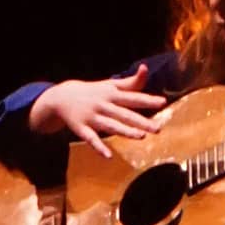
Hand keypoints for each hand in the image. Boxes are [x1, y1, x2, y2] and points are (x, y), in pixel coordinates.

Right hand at [30, 66, 166, 156]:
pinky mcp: (81, 128)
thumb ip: (130, 82)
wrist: (61, 97)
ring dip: (125, 131)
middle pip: (124, 114)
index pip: (132, 97)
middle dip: (141, 121)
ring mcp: (92, 117)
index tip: (162, 102)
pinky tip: (109, 157)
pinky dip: (99, 147)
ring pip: (110, 126)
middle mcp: (103, 105)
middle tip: (158, 129)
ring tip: (141, 136)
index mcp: (111, 94)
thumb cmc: (93, 92)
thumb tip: (146, 68)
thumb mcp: (110, 84)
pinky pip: (91, 139)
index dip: (147, 100)